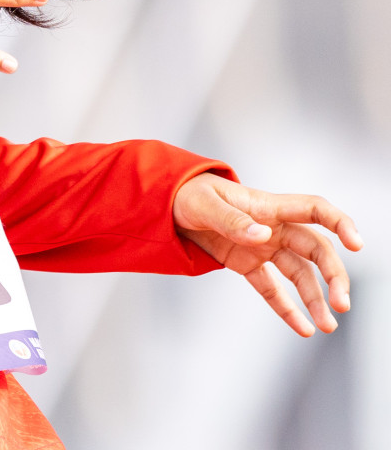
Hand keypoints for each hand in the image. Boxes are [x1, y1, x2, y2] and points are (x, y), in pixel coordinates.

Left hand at [173, 172, 362, 335]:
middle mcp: (273, 227)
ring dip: (315, 299)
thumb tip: (263, 235)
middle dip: (333, 275)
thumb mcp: (203, 205)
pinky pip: (272, 289)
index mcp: (267, 206)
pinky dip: (286, 309)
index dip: (340, 222)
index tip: (356, 244)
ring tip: (327, 327)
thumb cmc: (187, 194)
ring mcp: (262, 247)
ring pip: (299, 274)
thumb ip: (232, 221)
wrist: (166, 204)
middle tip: (342, 304)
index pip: (314, 209)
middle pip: (315, 249)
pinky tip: (303, 329)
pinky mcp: (247, 264)